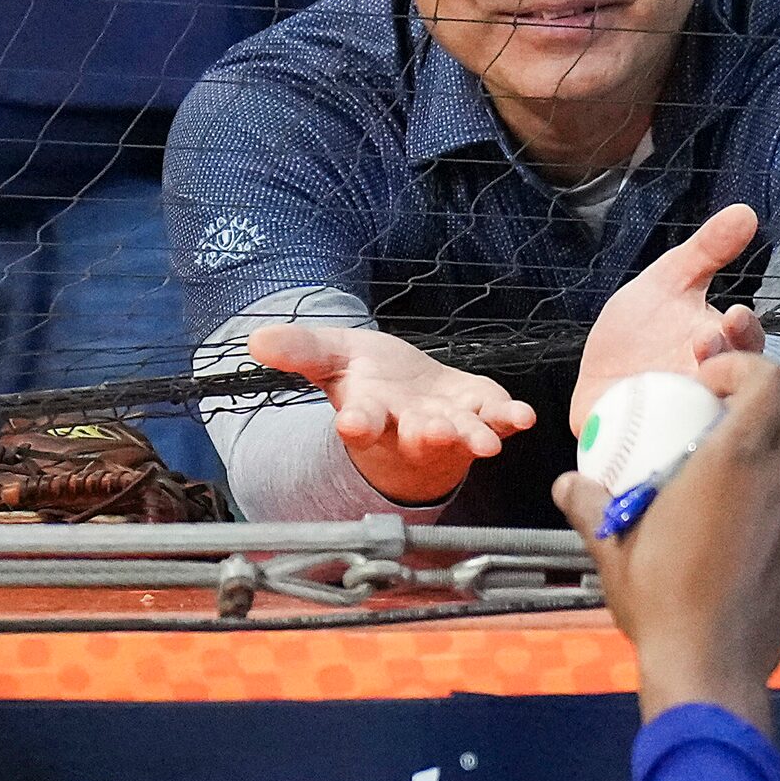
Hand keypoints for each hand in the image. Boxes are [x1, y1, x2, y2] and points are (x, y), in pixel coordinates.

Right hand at [246, 321, 536, 504]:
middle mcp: (407, 429)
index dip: (357, 423)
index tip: (353, 424)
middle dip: (424, 435)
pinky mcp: (479, 415)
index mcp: (368, 415)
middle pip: (414, 436)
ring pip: (459, 438)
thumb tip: (255, 338)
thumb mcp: (331, 357)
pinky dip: (509, 420)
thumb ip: (300, 349)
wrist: (407, 392)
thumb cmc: (367, 378)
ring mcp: (447, 427)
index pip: (359, 422)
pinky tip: (524, 417)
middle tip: (430, 431)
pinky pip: (495, 421)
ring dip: (471, 438)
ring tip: (485, 442)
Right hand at [556, 352, 779, 734]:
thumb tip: (568, 484)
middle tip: (716, 419)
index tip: (706, 385)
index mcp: (735, 462)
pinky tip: (731, 523)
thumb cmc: (661, 600)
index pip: (774, 381)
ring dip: (768, 447)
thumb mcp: (613, 548)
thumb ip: (590, 507)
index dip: (745, 367)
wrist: (711, 668)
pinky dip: (771, 493)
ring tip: (720, 471)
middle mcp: (778, 480)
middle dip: (763, 400)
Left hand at [573, 202, 768, 432]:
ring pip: (710, 424)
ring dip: (701, 403)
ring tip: (685, 381)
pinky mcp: (650, 450)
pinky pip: (663, 452)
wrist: (594, 375)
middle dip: (725, 364)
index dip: (745, 333)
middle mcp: (713, 392)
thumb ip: (706, 250)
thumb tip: (746, 211)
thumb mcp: (667, 281)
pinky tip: (652, 426)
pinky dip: (661, 440)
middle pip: (738, 388)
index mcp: (722, 353)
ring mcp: (686, 424)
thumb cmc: (639, 330)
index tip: (734, 314)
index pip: (749, 346)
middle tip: (703, 343)